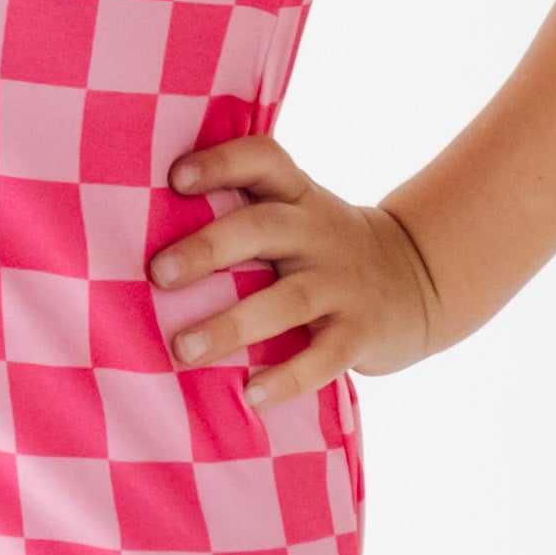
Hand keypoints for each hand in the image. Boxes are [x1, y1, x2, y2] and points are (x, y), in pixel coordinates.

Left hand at [150, 135, 442, 410]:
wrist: (419, 281)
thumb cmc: (322, 252)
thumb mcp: (296, 216)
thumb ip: (241, 218)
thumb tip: (136, 245)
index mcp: (297, 196)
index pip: (263, 160)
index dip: (222, 162)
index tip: (176, 177)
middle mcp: (320, 232)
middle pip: (265, 227)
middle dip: (210, 247)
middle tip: (158, 274)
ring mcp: (343, 283)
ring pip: (288, 298)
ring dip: (233, 324)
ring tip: (183, 349)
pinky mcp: (361, 332)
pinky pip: (325, 356)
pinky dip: (289, 377)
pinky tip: (252, 394)